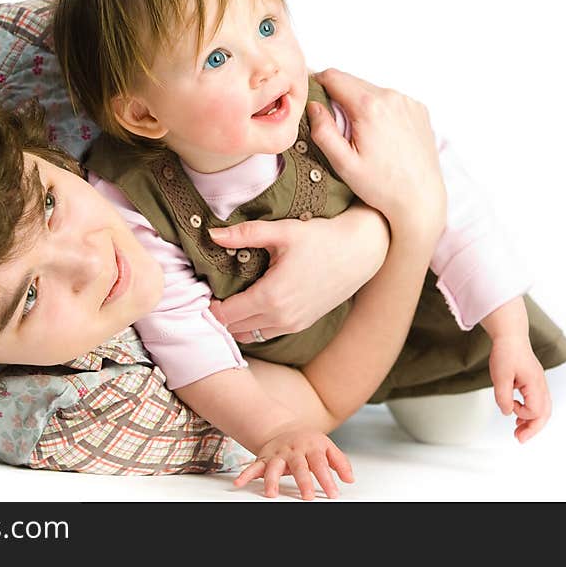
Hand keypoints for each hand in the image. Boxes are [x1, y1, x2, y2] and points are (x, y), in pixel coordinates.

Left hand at [208, 203, 388, 342]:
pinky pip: (268, 333)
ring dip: (236, 322)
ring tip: (228, 300)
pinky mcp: (303, 324)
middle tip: (210, 294)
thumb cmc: (322, 238)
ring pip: (250, 335)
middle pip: (234, 328)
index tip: (204, 289)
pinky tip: (250, 306)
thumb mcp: (281, 232)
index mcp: (270, 297)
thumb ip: (244, 234)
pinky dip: (253, 325)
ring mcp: (293, 325)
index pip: (225, 315)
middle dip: (219, 315)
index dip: (209, 305)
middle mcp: (281, 318)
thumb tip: (212, 234)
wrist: (361, 251)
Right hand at [233, 425, 353, 499]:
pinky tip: (239, 483)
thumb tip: (350, 479)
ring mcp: (278, 454)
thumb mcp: (327, 447)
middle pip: (299, 466)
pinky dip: (246, 474)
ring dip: (271, 480)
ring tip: (271, 494)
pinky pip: (254, 466)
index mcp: (311, 447)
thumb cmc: (308, 442)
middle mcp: (293, 450)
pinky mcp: (264, 458)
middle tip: (308, 497)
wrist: (285, 428)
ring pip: (273, 467)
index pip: (321, 464)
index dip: (327, 479)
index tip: (333, 494)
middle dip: (303, 482)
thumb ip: (340, 462)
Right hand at [309, 68, 445, 236]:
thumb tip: (313, 106)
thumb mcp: (343, 164)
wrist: (420, 198)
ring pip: (371, 90)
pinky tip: (379, 135)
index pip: (333, 76)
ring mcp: (408, 102)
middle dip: (338, 96)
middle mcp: (391, 97)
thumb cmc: (381, 186)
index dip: (317, 84)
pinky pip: (390, 101)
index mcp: (369, 107)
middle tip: (333, 123)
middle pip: (352, 82)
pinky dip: (380, 110)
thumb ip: (323, 131)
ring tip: (358, 133)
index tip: (312, 99)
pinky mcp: (418, 109)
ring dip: (360, 104)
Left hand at [489, 335, 551, 442]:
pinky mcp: (534, 382)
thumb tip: (508, 413)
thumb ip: (503, 397)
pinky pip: (537, 402)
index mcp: (535, 384)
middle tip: (520, 439)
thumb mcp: (500, 376)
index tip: (510, 407)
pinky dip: (531, 411)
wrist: (510, 336)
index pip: (536, 410)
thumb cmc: (506, 353)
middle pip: (545, 414)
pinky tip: (518, 415)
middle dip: (533, 429)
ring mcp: (539, 384)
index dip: (522, 414)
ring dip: (532, 421)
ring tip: (519, 431)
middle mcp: (541, 386)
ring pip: (543, 409)